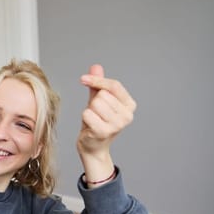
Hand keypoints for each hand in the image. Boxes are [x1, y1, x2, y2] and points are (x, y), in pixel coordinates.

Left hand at [77, 64, 136, 183]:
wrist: (93, 146)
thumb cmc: (96, 121)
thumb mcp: (98, 100)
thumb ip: (98, 84)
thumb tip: (96, 66)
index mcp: (130, 105)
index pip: (114, 85)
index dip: (97, 80)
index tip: (83, 79)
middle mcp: (127, 115)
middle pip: (102, 94)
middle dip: (93, 102)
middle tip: (96, 114)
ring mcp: (117, 124)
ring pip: (95, 103)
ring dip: (89, 111)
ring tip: (93, 120)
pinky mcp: (104, 131)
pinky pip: (87, 113)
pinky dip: (85, 118)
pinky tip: (89, 127)